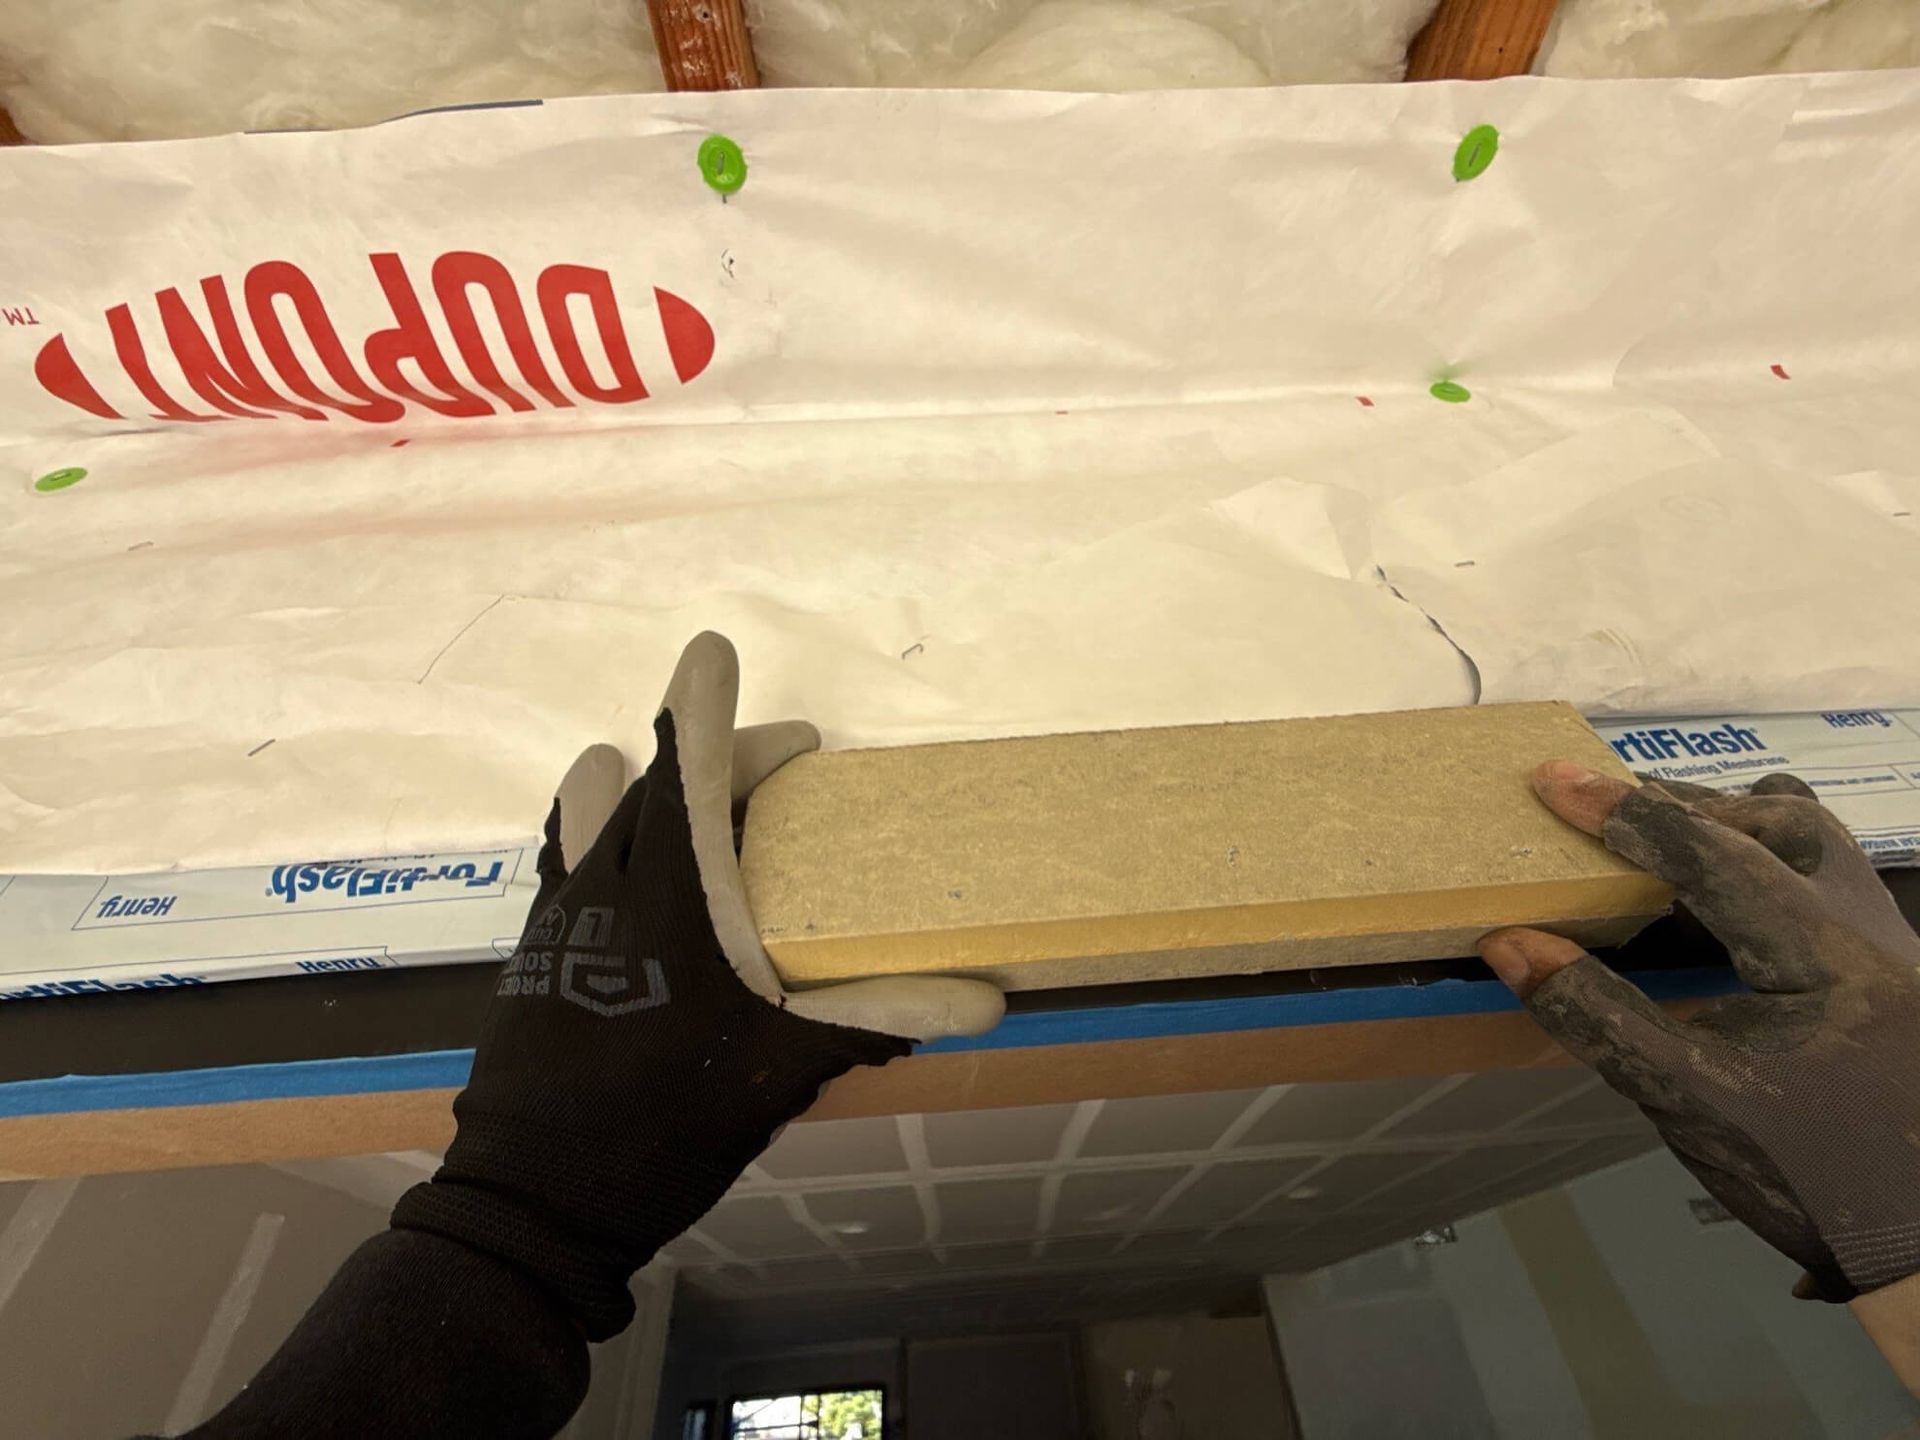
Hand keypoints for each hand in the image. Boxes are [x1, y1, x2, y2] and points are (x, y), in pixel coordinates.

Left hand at [395, 633, 1003, 1338]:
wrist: (537, 1201)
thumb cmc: (665, 1123)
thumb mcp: (783, 1071)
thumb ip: (878, 1018)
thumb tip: (988, 999)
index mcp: (670, 896)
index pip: (688, 770)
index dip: (702, 704)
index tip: (715, 650)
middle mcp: (606, 887)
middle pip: (653, 786)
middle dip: (711, 751)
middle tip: (779, 758)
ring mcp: (559, 921)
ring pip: (593, 818)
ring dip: (638, 785)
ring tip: (676, 784)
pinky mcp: (531, 958)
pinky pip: (565, 864)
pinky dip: (597, 835)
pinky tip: (615, 867)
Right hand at [1479, 764, 1919, 1302]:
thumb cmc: (1814, 1176)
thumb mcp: (1693, 1103)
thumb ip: (1601, 1019)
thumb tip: (1510, 945)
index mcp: (1824, 953)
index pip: (1711, 855)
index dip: (1624, 815)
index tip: (1550, 782)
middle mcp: (1872, 929)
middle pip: (1779, 822)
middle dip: (1682, 804)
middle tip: (1600, 806)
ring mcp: (1894, 950)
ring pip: (1821, 842)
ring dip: (1738, 823)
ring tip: (1666, 828)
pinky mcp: (1895, 976)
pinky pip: (1833, 881)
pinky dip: (1770, 861)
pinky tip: (1732, 895)